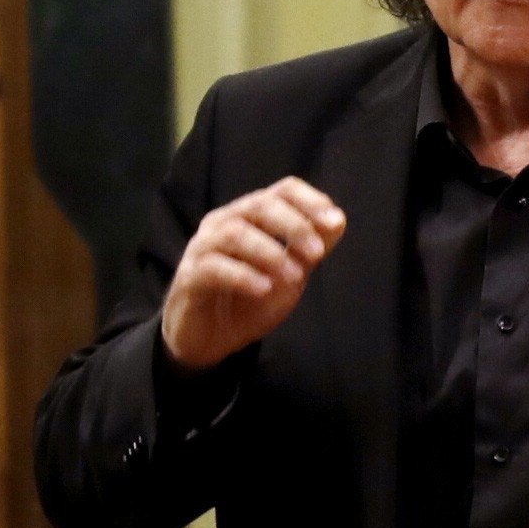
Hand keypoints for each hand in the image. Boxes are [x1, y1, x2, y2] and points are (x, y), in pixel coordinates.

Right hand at [161, 177, 345, 370]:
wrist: (211, 337)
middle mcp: (225, 222)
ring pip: (235, 233)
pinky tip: (264, 289)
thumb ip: (313, 247)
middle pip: (260, 206)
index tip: (334, 223)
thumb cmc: (251, 297)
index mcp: (252, 215)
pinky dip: (243, 276)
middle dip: (294, 227)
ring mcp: (203, 247)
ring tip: (295, 278)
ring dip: (271, 254)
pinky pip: (214, 267)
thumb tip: (339, 220)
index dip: (311, 201)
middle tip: (316, 254)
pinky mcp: (190, 277)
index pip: (283, 190)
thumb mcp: (292, 272)